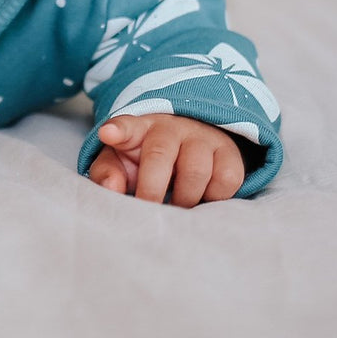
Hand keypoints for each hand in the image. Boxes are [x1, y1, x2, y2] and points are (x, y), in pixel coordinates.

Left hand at [88, 114, 244, 206]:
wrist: (191, 143)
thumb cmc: (146, 159)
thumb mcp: (121, 163)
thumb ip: (107, 174)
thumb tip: (111, 188)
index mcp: (139, 129)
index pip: (127, 126)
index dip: (119, 130)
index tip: (109, 134)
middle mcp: (171, 128)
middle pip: (160, 156)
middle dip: (151, 189)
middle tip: (147, 211)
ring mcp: (202, 137)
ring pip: (196, 172)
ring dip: (184, 199)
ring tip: (176, 206)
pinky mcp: (229, 152)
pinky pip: (226, 180)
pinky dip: (214, 197)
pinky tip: (202, 198)